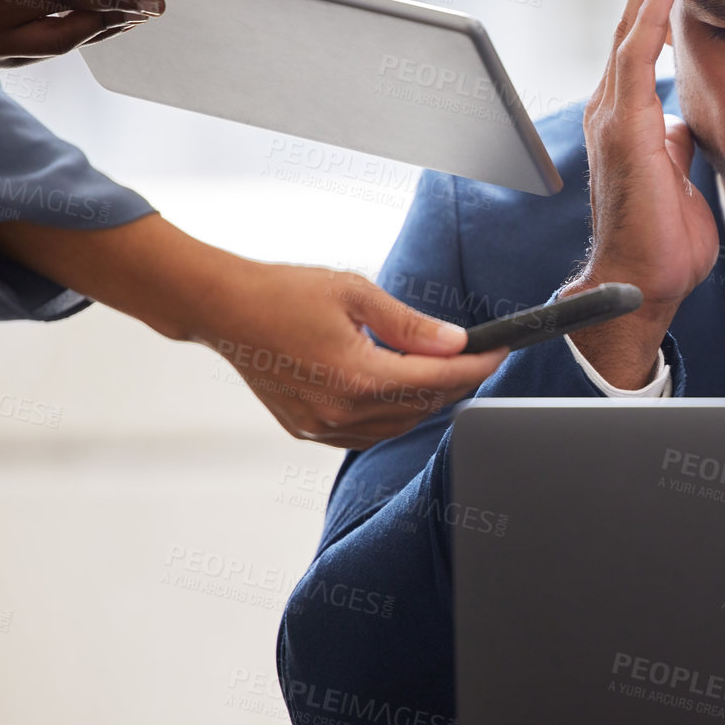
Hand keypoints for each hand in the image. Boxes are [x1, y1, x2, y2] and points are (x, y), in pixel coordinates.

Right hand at [0, 212, 501, 447]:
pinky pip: (367, 433)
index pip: (437, 379)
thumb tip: (455, 342)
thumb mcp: (355, 293)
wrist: (224, 309)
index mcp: (356, 376)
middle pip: (423, 406)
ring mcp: (322, 426)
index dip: (476, 367)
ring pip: (398, 425)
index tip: (500, 352)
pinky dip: (394, 414)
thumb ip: (410, 324)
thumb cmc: (283, 292)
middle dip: (458, 383)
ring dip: (428, 402)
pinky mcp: (308, 430)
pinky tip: (403, 390)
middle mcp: (340, 411)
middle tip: (480, 359)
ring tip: (446, 371)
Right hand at [556, 0, 715, 388]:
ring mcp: (615, 112)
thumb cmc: (662, 238)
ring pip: (633, 25)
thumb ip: (678, 140)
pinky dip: (652, 14)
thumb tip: (687, 119)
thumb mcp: (679, 174)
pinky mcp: (624, 127)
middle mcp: (615, 104)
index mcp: (630, 113)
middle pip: (634, 18)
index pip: (645, 38)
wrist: (640, 282)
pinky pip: (637, 56)